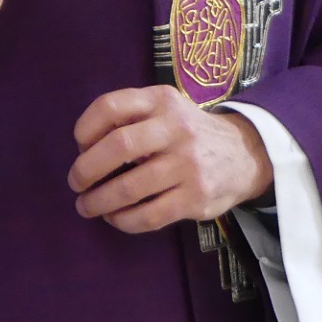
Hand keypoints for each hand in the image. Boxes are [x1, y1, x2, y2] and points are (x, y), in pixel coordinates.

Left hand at [68, 86, 273, 232]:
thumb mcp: (165, 109)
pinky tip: (114, 218)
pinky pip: (149, 215)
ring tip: (87, 206)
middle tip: (75, 183)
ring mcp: (188, 164)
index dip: (85, 128)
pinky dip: (123, 220)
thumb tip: (84, 150)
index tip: (79, 146)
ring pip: (130, 187)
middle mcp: (176, 128)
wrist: (246, 155)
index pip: (110, 106)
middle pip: (118, 146)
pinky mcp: (196, 197)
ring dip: (99, 201)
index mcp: (161, 100)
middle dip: (86, 169)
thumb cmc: (188, 133)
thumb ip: (130, 117)